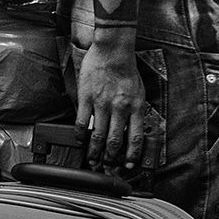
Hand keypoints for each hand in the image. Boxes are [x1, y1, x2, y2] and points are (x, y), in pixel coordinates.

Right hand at [73, 40, 150, 170]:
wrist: (113, 50)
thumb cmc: (126, 70)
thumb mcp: (139, 92)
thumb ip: (135, 111)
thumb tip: (131, 129)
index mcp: (136, 107)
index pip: (135, 138)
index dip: (131, 155)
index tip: (128, 165)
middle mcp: (120, 108)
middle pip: (115, 141)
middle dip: (111, 158)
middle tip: (106, 167)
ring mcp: (102, 104)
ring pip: (98, 135)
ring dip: (95, 151)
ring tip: (92, 160)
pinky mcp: (87, 97)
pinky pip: (82, 122)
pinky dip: (81, 135)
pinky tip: (80, 140)